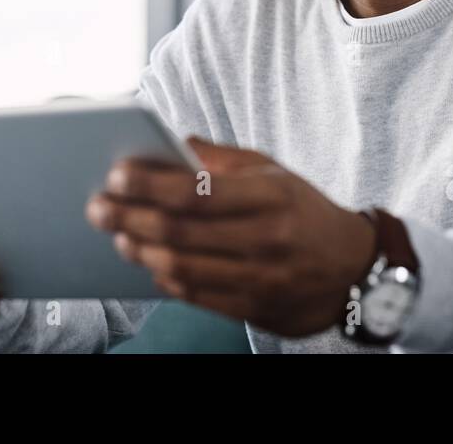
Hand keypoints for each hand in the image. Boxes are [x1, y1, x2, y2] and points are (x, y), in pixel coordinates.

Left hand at [84, 138, 376, 336]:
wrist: (355, 271)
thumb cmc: (304, 212)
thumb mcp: (274, 173)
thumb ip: (221, 159)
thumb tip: (170, 142)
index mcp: (271, 197)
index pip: (198, 191)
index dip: (150, 183)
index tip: (116, 174)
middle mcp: (266, 240)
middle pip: (181, 232)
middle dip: (129, 218)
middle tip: (97, 207)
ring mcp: (261, 280)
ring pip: (183, 269)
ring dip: (140, 252)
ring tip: (117, 236)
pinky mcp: (255, 310)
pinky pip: (197, 297)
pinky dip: (166, 279)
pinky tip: (150, 263)